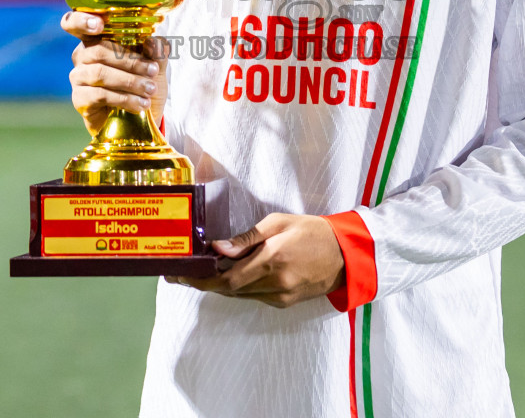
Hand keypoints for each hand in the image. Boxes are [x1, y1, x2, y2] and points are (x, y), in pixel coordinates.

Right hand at [62, 11, 166, 135]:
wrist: (139, 116)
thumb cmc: (142, 82)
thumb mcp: (155, 66)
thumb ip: (156, 51)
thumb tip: (153, 41)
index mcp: (96, 38)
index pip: (75, 22)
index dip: (82, 20)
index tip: (99, 24)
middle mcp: (82, 55)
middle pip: (98, 50)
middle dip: (130, 61)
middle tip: (152, 71)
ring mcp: (78, 77)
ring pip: (100, 73)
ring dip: (129, 81)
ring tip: (150, 90)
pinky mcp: (80, 99)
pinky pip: (99, 95)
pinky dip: (123, 99)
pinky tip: (140, 105)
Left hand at [169, 213, 345, 307]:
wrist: (346, 254)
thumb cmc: (312, 232)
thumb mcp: (277, 223)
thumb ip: (246, 238)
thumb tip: (218, 248)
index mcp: (271, 259)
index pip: (226, 278)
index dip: (199, 280)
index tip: (179, 275)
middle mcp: (274, 282)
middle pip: (228, 290)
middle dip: (204, 282)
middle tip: (184, 274)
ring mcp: (280, 296)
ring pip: (239, 295)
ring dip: (221, 284)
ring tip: (203, 271)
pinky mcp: (285, 302)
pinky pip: (254, 296)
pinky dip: (240, 287)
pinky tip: (234, 275)